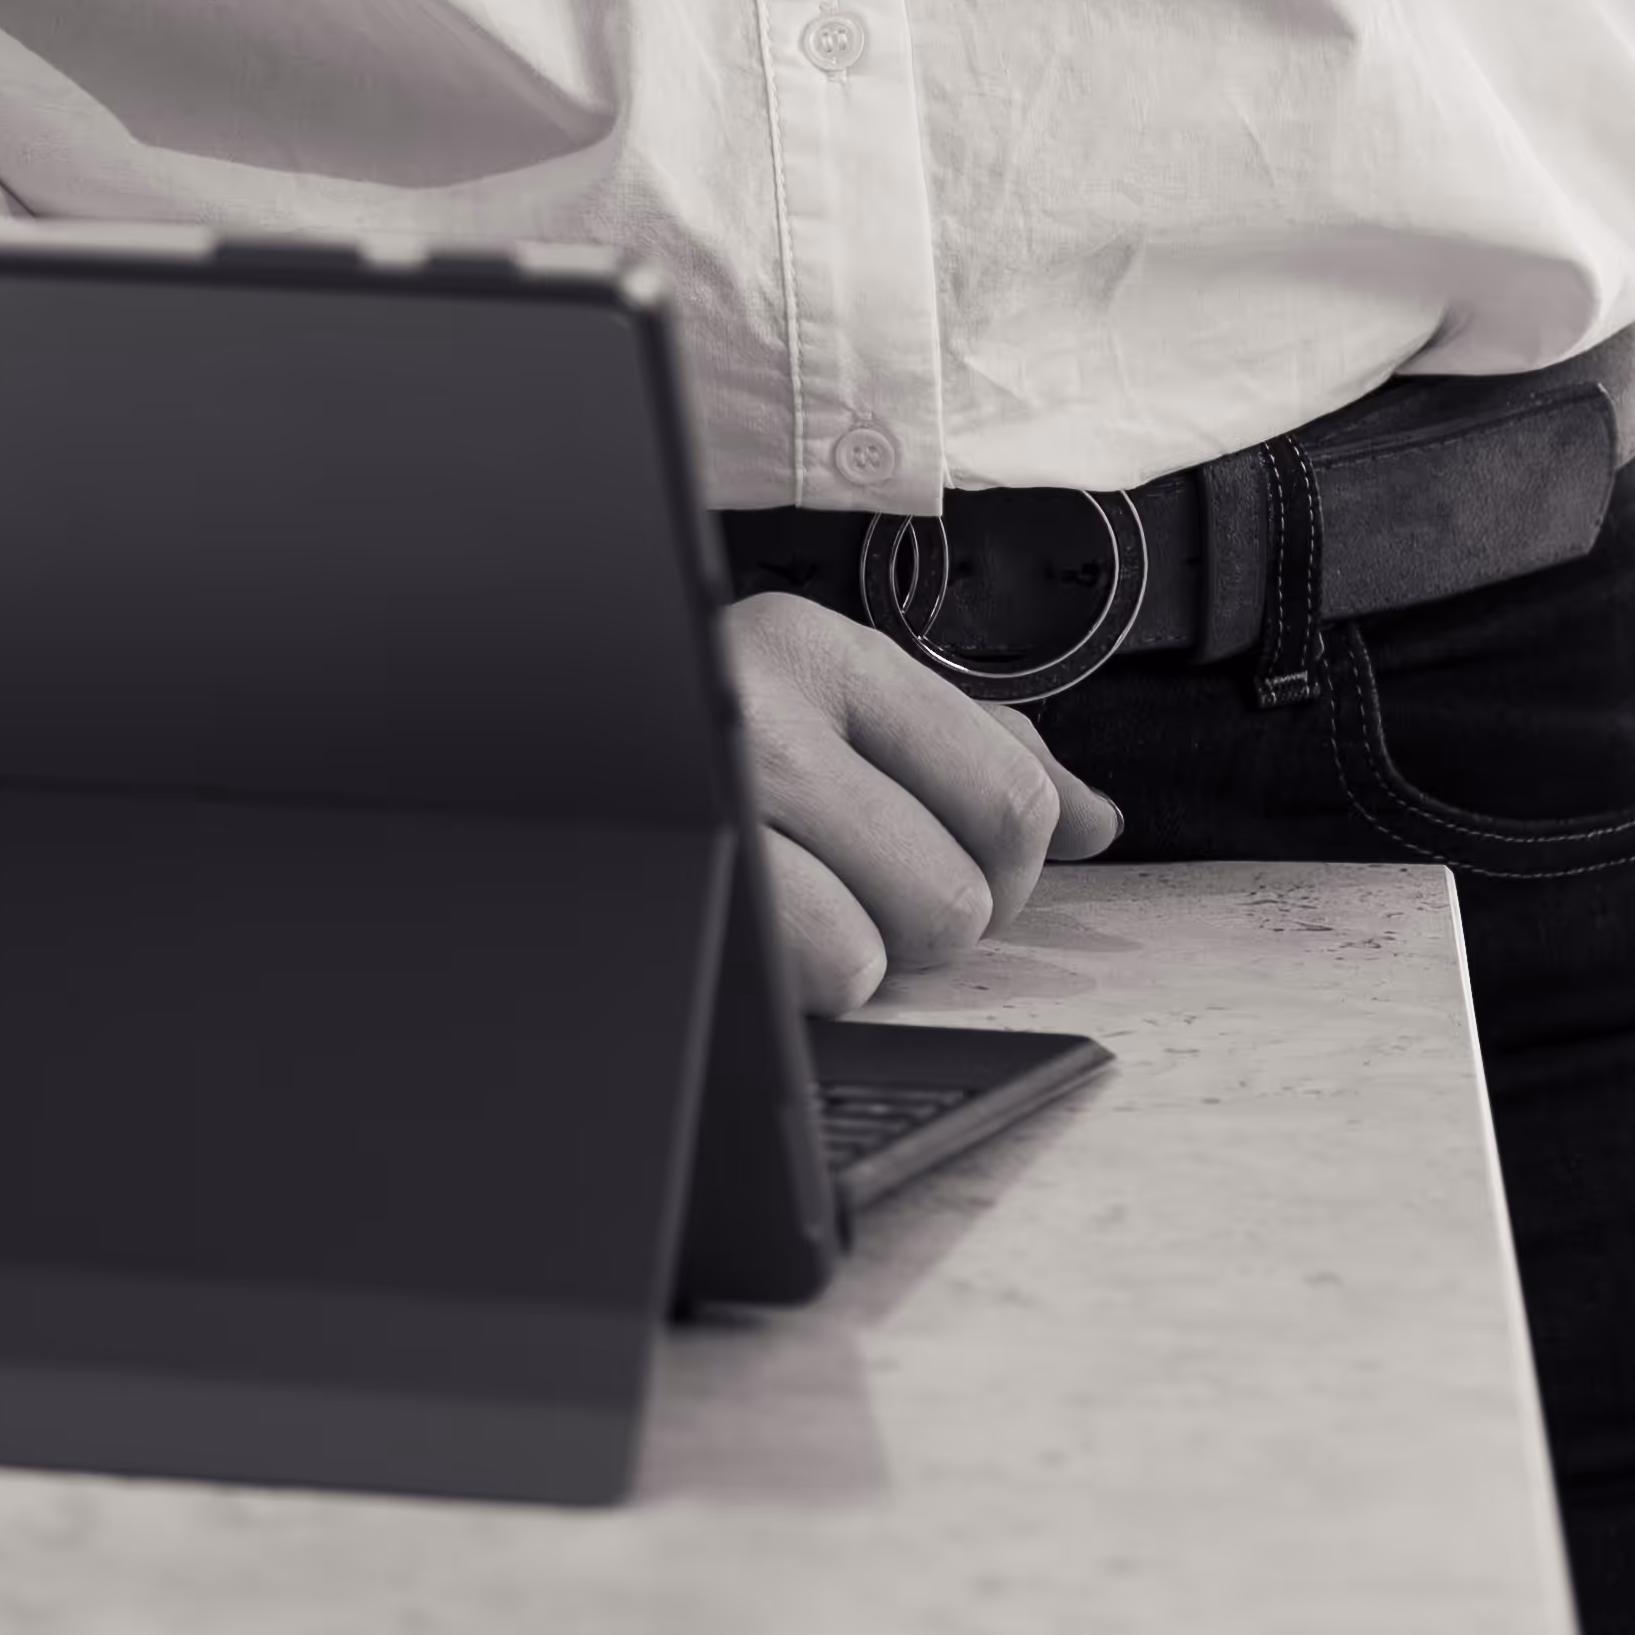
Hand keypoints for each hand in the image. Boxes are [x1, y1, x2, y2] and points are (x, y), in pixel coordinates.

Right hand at [723, 587, 1123, 1016]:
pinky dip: (809, 982)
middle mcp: (763, 709)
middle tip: (860, 884)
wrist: (535, 748)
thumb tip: (1099, 819)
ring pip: (894, 947)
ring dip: (865, 953)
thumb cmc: (709, 742)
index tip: (954, 856)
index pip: (1009, 794)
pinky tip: (766, 932)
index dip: (1009, 863)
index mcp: (820, 651)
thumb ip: (976, 750)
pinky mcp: (691, 889)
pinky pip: (827, 979)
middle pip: (963, 891)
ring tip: (807, 903)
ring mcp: (715, 805)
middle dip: (929, 917)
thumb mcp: (834, 703)